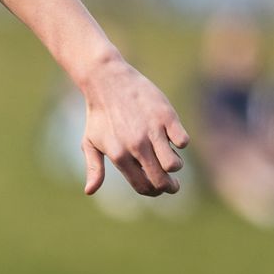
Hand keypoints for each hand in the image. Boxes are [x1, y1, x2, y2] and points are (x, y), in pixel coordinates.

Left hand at [78, 53, 190, 195]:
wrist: (108, 81)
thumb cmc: (99, 114)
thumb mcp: (90, 142)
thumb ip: (94, 168)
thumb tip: (90, 191)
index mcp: (119, 156)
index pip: (143, 187)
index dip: (154, 192)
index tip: (159, 188)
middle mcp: (136, 146)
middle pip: (160, 180)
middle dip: (169, 187)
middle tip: (173, 183)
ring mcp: (152, 131)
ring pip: (173, 164)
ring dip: (175, 165)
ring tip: (171, 158)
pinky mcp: (166, 117)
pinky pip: (183, 141)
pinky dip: (181, 143)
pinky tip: (173, 136)